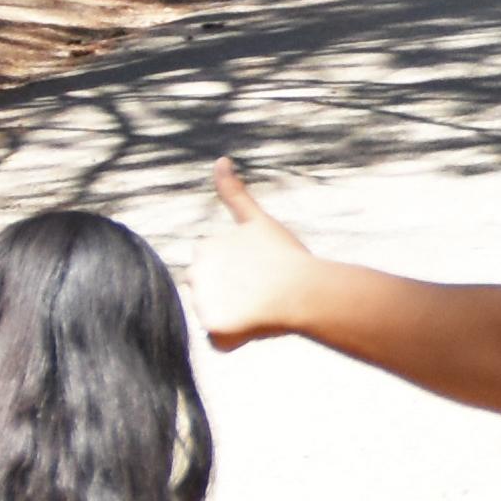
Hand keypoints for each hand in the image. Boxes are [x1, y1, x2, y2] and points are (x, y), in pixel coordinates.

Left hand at [188, 161, 317, 350]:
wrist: (305, 291)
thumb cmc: (287, 257)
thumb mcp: (258, 220)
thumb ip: (234, 192)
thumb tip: (219, 158)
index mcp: (204, 249)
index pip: (216, 271)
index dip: (241, 273)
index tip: (261, 271)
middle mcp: (196, 274)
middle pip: (212, 295)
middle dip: (234, 296)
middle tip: (264, 292)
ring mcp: (203, 302)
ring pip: (219, 317)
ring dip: (238, 317)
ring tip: (265, 308)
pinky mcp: (213, 328)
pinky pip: (221, 341)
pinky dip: (238, 339)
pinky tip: (258, 326)